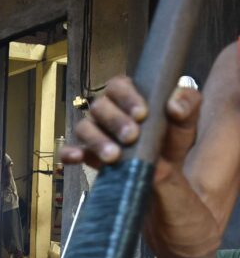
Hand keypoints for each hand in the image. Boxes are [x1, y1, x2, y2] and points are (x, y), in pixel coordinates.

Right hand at [60, 76, 201, 174]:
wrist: (164, 172)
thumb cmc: (170, 140)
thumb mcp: (187, 121)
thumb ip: (188, 105)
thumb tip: (173, 105)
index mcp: (128, 96)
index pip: (118, 85)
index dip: (127, 97)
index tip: (142, 114)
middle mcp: (107, 111)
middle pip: (99, 106)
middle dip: (115, 121)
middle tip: (132, 137)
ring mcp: (94, 132)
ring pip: (83, 127)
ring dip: (97, 140)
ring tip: (114, 156)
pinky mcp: (86, 154)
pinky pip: (68, 150)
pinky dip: (69, 152)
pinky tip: (77, 158)